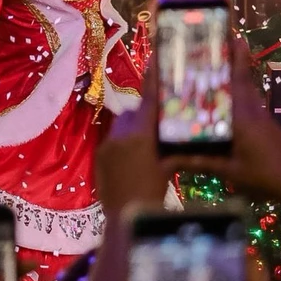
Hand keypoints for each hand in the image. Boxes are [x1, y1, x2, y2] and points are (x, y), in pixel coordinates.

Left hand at [95, 62, 170, 216]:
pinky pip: (113, 140)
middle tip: (159, 126)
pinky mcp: (99, 155)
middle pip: (135, 113)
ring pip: (123, 126)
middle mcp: (120, 135)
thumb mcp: (168, 170)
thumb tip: (182, 139)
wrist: (126, 217)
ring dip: (134, 129)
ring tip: (147, 144)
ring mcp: (107, 145)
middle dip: (146, 116)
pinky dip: (124, 143)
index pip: (149, 102)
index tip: (155, 62)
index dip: (153, 82)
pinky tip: (134, 157)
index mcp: (140, 136)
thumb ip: (172, 150)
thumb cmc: (154, 195)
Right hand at [166, 42, 280, 201]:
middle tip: (220, 45)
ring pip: (247, 92)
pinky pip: (250, 103)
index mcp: (243, 118)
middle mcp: (253, 112)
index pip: (239, 83)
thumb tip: (168, 159)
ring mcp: (262, 119)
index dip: (236, 61)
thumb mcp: (228, 172)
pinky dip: (239, 95)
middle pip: (243, 81)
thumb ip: (199, 162)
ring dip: (236, 78)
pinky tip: (226, 100)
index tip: (232, 39)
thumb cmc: (261, 177)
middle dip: (234, 62)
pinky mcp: (266, 126)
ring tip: (218, 67)